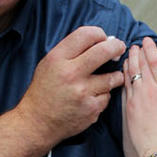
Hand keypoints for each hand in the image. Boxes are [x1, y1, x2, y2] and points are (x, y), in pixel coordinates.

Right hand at [18, 26, 126, 149]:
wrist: (36, 122)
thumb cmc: (43, 91)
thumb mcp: (48, 64)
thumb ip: (70, 51)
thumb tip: (100, 40)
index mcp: (57, 59)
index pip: (86, 35)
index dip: (100, 33)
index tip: (104, 38)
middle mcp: (70, 73)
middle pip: (104, 51)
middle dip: (117, 47)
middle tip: (120, 48)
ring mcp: (82, 92)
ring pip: (112, 77)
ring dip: (115, 76)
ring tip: (110, 77)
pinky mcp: (91, 109)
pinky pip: (107, 96)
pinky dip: (103, 96)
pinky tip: (93, 98)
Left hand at [123, 38, 156, 156]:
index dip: (151, 49)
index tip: (148, 42)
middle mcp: (151, 90)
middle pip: (142, 64)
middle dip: (139, 51)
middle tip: (137, 44)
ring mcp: (138, 98)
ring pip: (131, 73)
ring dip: (130, 61)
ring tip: (129, 54)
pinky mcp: (128, 107)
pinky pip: (125, 86)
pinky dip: (124, 76)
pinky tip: (124, 72)